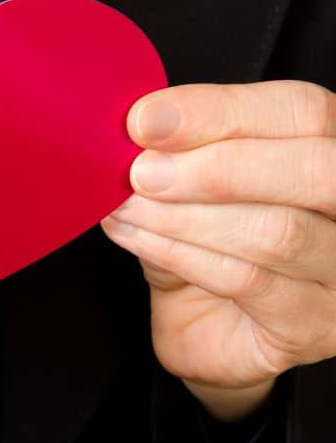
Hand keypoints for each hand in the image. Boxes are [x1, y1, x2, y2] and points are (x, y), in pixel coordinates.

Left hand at [100, 80, 335, 420]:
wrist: (206, 332)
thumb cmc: (204, 250)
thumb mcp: (187, 189)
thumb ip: (179, 154)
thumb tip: (138, 127)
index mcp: (329, 152)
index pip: (300, 112)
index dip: (220, 110)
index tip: (145, 119)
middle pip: (313, 169)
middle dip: (214, 167)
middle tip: (141, 171)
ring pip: (276, 231)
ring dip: (183, 216)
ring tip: (126, 207)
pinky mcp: (315, 326)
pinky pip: (248, 281)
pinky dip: (179, 254)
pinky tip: (136, 238)